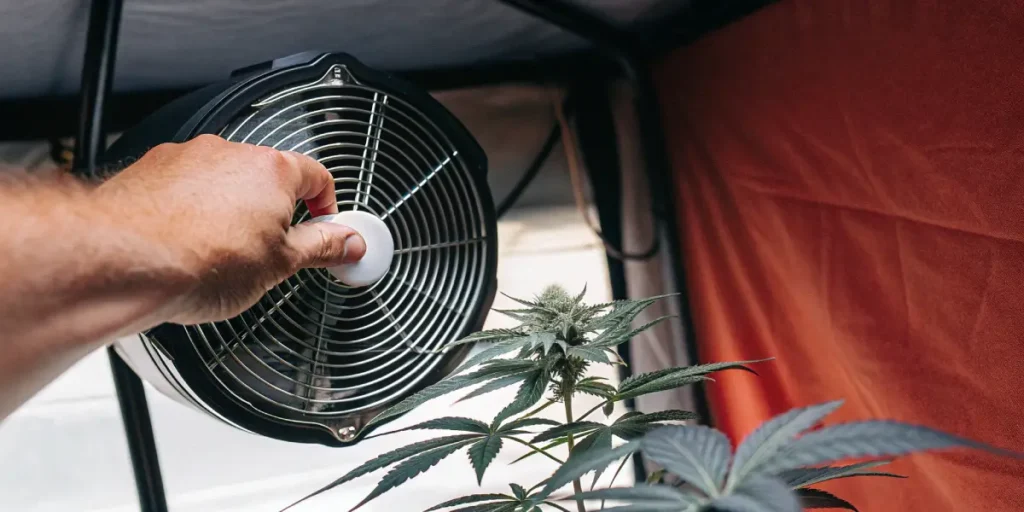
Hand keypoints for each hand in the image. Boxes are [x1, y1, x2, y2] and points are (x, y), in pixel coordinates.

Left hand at [96, 134, 364, 324]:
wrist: (124, 262)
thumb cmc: (198, 261)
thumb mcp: (279, 266)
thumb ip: (321, 248)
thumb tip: (348, 243)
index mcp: (272, 169)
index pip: (316, 176)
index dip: (325, 205)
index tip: (322, 226)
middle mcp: (229, 153)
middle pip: (267, 177)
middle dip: (272, 212)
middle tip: (268, 250)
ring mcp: (186, 158)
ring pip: (222, 180)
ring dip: (228, 209)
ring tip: (219, 252)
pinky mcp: (150, 169)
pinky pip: (184, 185)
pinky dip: (189, 208)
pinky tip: (185, 243)